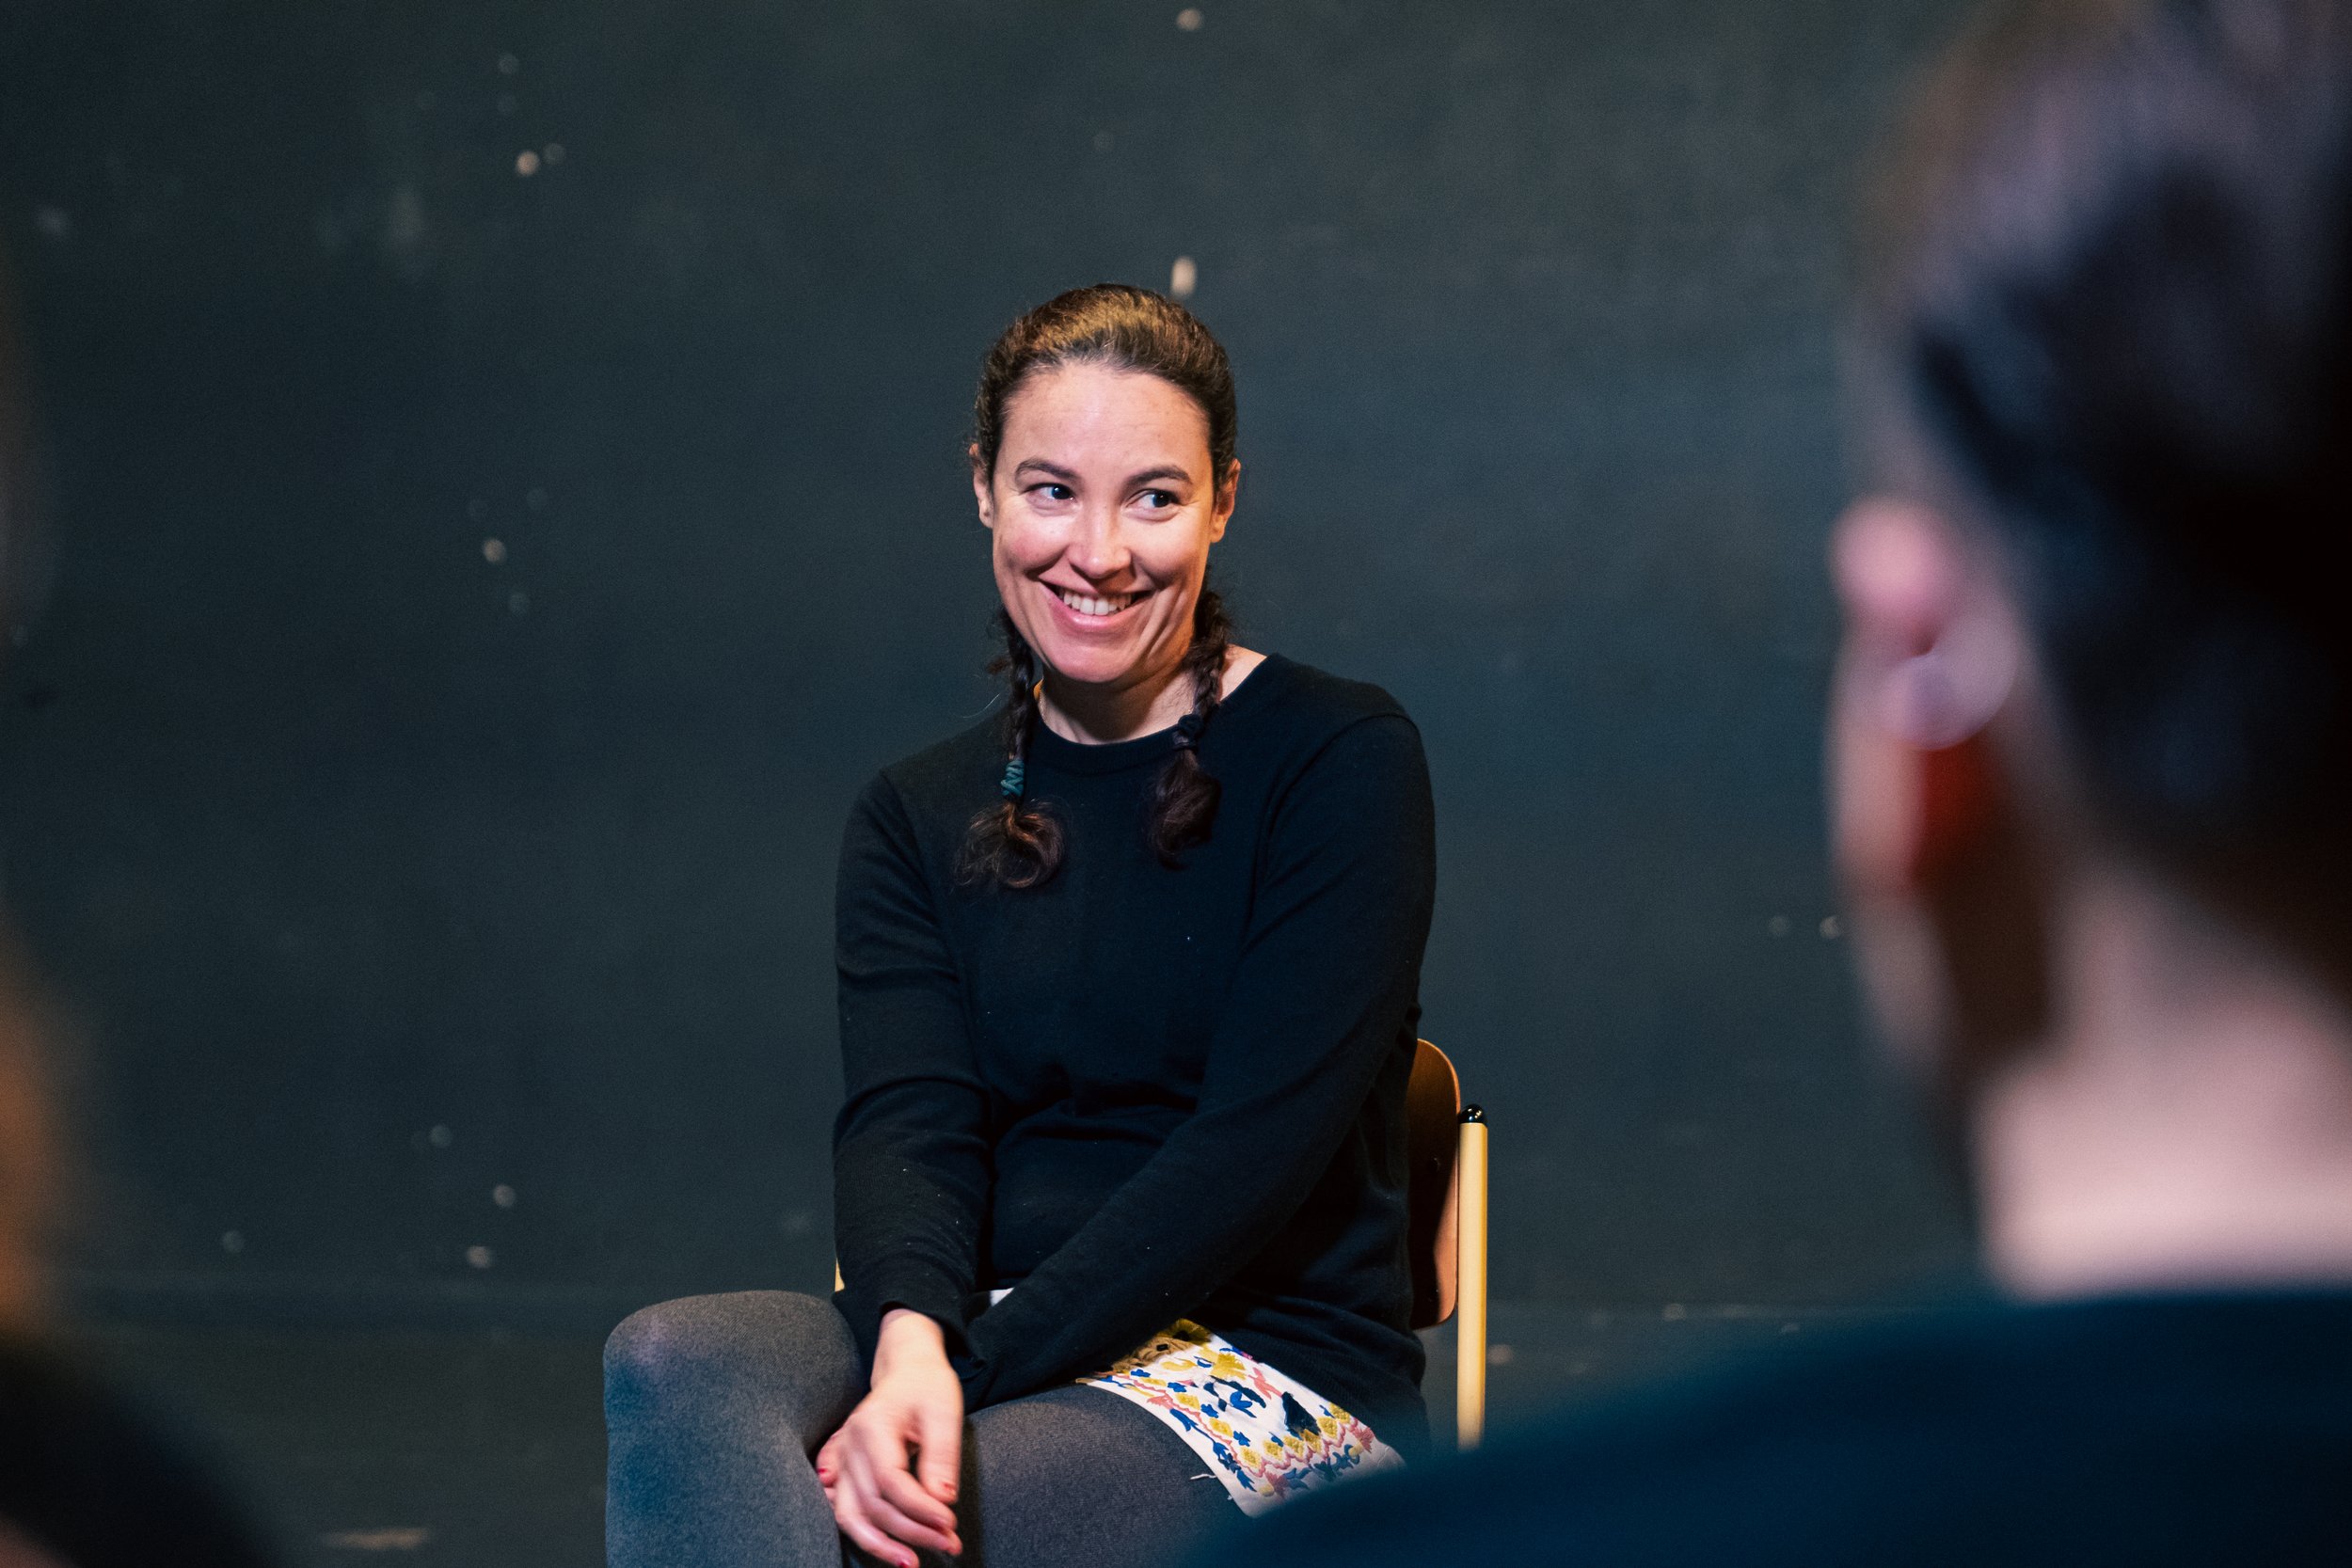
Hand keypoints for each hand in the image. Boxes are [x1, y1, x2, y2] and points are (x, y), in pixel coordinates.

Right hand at [816, 1308, 963, 1564]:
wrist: (907, 1368)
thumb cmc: (928, 1387)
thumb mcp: (944, 1412)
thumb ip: (942, 1456)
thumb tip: (943, 1502)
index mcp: (872, 1427)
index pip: (892, 1481)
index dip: (921, 1509)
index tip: (950, 1524)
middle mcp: (849, 1446)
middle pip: (873, 1503)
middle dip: (911, 1531)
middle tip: (948, 1545)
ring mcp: (841, 1458)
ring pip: (848, 1513)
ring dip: (879, 1543)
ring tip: (911, 1563)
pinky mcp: (843, 1468)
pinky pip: (842, 1507)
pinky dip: (859, 1531)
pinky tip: (882, 1546)